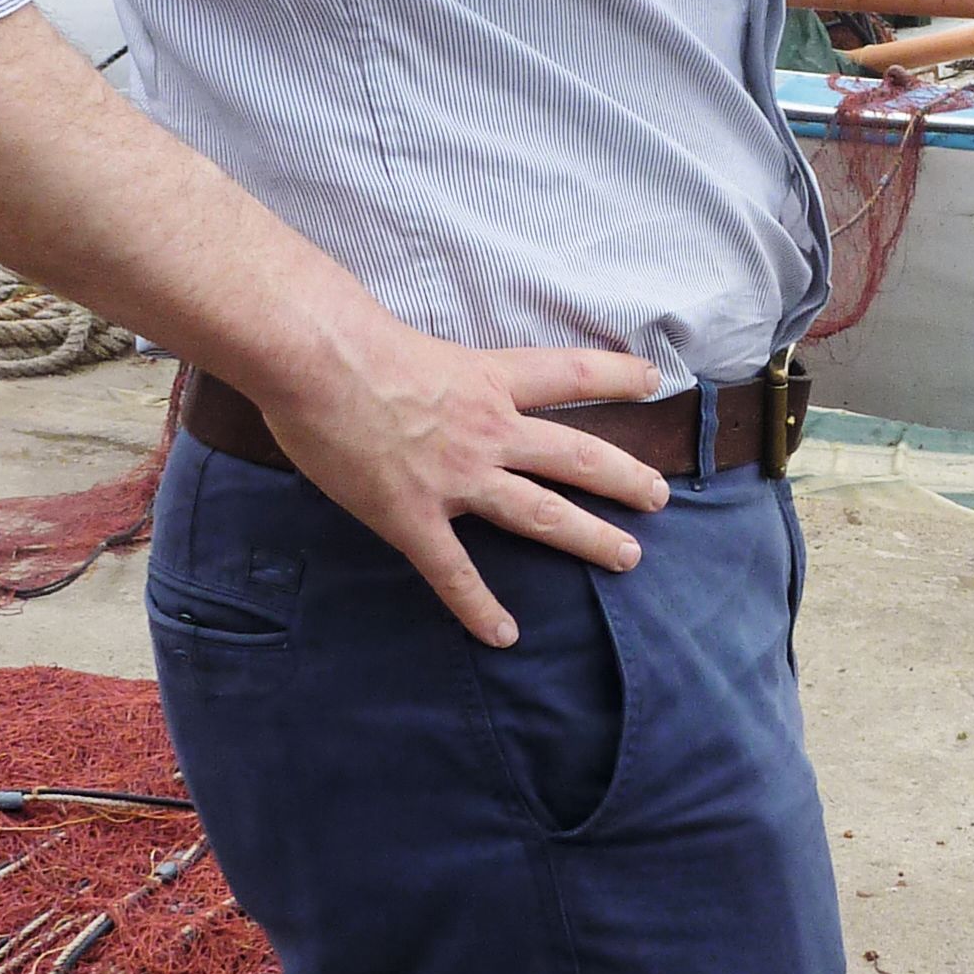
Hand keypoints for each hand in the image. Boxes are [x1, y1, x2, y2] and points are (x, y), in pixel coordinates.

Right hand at [257, 329, 672, 646]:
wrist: (314, 358)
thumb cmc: (347, 338)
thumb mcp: (410, 339)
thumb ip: (430, 368)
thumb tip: (413, 375)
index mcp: (488, 378)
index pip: (570, 373)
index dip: (616, 375)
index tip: (652, 380)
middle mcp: (488, 428)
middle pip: (575, 455)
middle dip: (623, 479)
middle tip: (659, 498)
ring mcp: (456, 477)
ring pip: (540, 512)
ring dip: (589, 536)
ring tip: (628, 557)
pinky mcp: (413, 517)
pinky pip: (454, 572)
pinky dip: (479, 608)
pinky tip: (503, 635)